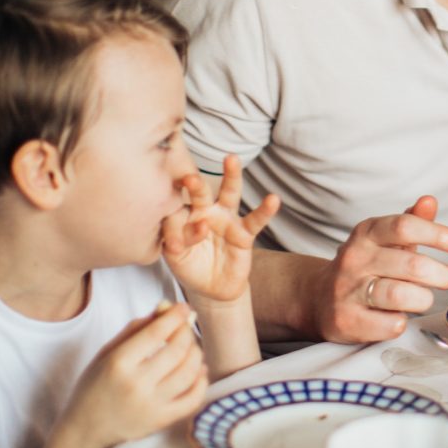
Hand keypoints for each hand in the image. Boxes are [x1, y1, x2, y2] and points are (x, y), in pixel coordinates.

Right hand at [57, 304, 207, 447]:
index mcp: (119, 363)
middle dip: (187, 332)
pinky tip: (198, 371)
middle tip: (186, 327)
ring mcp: (151, 405)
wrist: (86, 428)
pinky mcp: (162, 421)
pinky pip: (194, 399)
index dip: (175, 316)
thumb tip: (165, 308)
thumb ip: (135, 329)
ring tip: (191, 348)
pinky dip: (201, 381)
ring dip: (196, 354)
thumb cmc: (96, 385)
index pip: (156, 333)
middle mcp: (136, 385)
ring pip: (190, 372)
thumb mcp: (107, 352)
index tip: (184, 307)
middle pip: (177, 350)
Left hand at [162, 155, 279, 302]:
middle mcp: (206, 211)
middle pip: (202, 192)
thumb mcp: (175, 256)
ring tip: (231, 159)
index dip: (174, 228)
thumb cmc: (190, 265)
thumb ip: (176, 238)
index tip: (175, 247)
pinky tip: (273, 199)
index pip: (176, 212)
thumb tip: (194, 226)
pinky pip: (255, 220)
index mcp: (184, 214)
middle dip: (196, 184)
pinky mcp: (244, 233)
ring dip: (231, 176)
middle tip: (191, 179)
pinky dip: (265, 210)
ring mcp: (226, 219)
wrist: (211, 287)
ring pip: (230, 194)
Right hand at [314, 195, 447, 342]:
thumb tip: (430, 201)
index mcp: (367, 233)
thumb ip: (411, 222)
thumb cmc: (364, 267)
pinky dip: (402, 322)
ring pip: (401, 295)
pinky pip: (390, 324)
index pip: (406, 226)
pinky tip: (398, 316)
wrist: (317, 299)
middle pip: (411, 265)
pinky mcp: (346, 320)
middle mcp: (355, 258)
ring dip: (423, 299)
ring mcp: (348, 290)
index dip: (439, 235)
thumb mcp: (385, 240)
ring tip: (423, 298)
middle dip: (440, 275)